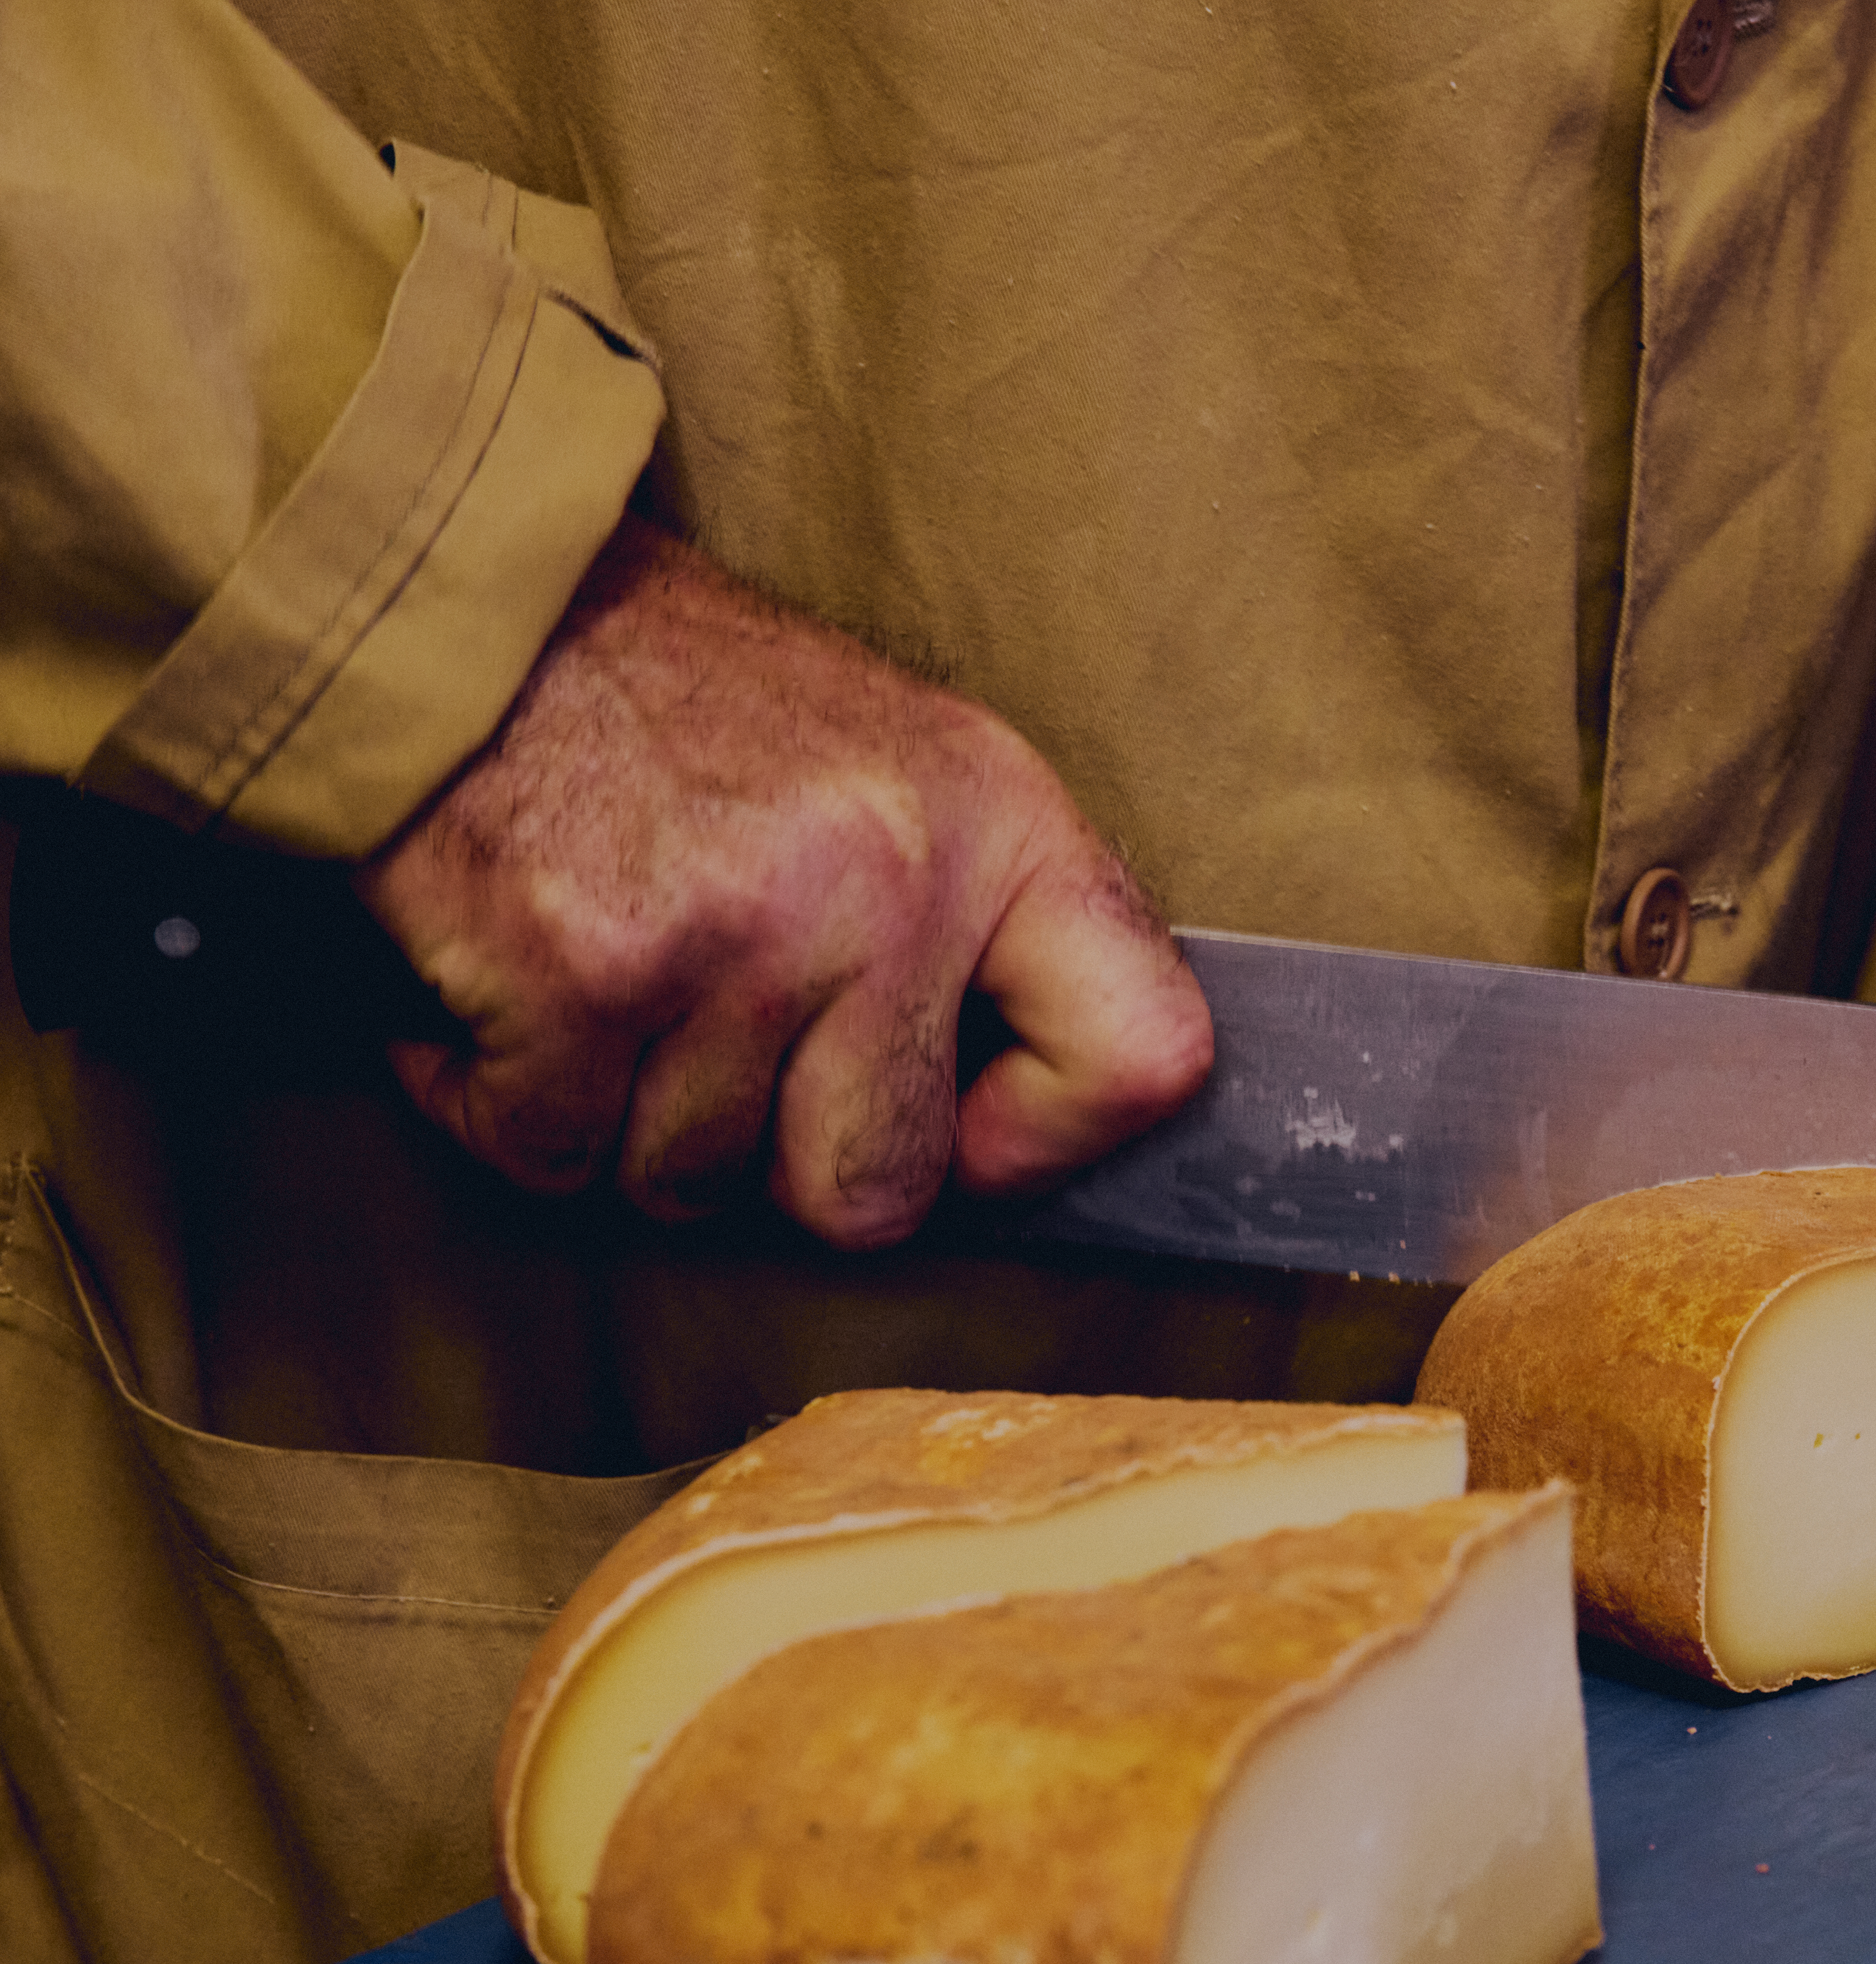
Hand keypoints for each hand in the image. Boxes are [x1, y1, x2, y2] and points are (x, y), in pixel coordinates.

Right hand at [353, 515, 1210, 1246]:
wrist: (479, 604)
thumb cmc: (698, 719)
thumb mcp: (910, 778)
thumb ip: (986, 941)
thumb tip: (1015, 1147)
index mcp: (1001, 827)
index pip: (1142, 1059)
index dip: (1045, 1142)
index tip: (962, 1127)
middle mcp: (889, 880)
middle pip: (874, 1192)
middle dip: (778, 1163)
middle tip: (718, 1045)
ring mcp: (736, 930)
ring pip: (691, 1185)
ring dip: (627, 1122)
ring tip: (609, 983)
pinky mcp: (581, 969)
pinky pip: (553, 1155)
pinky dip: (501, 1104)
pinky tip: (508, 997)